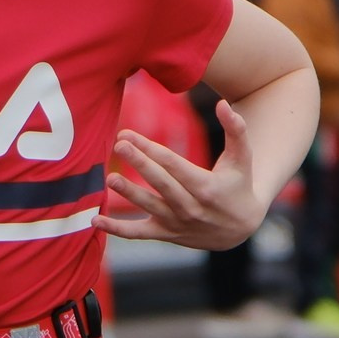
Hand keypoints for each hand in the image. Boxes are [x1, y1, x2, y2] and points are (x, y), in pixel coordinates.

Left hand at [102, 99, 265, 249]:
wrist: (240, 228)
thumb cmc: (239, 184)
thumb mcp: (243, 157)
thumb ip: (236, 129)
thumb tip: (222, 103)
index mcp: (207, 187)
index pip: (174, 166)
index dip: (151, 149)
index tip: (129, 134)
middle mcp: (191, 207)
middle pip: (161, 183)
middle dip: (139, 164)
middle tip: (119, 144)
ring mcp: (177, 223)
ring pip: (149, 207)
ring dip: (128, 194)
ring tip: (110, 178)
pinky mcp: (167, 234)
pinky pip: (139, 234)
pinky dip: (117, 229)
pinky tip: (95, 220)